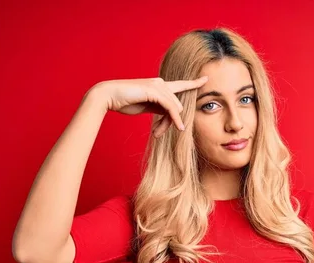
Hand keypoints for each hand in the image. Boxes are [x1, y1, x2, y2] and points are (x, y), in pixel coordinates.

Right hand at [92, 76, 208, 137]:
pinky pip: (171, 107)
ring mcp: (158, 85)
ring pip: (175, 107)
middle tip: (158, 133)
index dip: (193, 82)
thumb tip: (170, 113)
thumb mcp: (146, 106)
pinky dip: (176, 119)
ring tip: (158, 133)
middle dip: (171, 121)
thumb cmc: (125, 101)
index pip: (180, 84)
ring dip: (170, 123)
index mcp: (159, 85)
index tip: (205, 79)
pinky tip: (179, 127)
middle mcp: (161, 83)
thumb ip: (159, 107)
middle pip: (177, 105)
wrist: (109, 96)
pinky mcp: (155, 91)